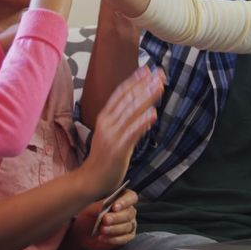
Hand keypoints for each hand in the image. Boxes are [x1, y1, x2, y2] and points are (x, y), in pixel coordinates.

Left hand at [67, 190, 138, 249]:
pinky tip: (102, 238)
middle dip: (117, 217)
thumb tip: (103, 205)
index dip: (125, 202)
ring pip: (127, 226)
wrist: (83, 230)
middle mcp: (128, 210)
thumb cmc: (88, 214)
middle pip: (130, 213)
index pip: (131, 197)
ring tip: (102, 229)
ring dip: (114, 228)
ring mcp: (129, 224)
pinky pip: (124, 238)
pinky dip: (113, 239)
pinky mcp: (126, 237)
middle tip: (105, 219)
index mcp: (122, 197)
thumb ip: (98, 205)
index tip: (114, 207)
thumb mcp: (90, 208)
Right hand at [77, 66, 164, 196]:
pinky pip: (132, 133)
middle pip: (128, 99)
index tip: (147, 69)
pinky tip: (153, 114)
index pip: (120, 93)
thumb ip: (123, 120)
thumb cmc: (103, 158)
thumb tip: (144, 108)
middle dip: (145, 85)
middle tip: (159, 74)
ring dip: (147, 98)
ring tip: (160, 87)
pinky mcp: (118, 149)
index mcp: (104, 117)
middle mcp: (107, 123)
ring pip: (131, 112)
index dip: (134, 80)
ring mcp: (112, 135)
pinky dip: (142, 123)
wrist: (90, 180)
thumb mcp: (110, 134)